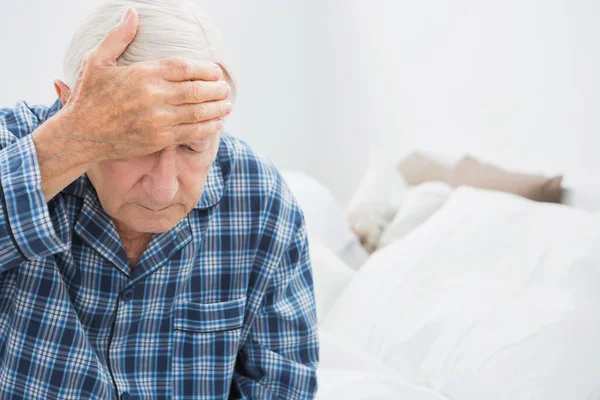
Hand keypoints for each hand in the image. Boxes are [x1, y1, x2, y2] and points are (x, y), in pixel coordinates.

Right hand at [57, 7, 231, 163]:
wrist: (81, 135)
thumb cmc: (89, 96)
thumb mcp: (97, 61)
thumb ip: (118, 37)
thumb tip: (133, 13)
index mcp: (143, 74)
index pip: (184, 67)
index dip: (204, 69)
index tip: (216, 71)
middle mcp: (154, 96)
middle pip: (196, 90)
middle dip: (215, 89)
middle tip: (226, 89)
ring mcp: (158, 120)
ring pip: (197, 112)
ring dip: (216, 109)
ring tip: (227, 105)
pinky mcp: (159, 139)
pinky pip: (190, 133)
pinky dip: (207, 128)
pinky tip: (216, 124)